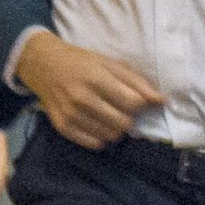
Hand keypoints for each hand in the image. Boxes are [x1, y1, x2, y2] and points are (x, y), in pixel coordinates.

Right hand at [15, 30, 169, 150]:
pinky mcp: (62, 127)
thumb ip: (136, 82)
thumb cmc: (81, 62)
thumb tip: (160, 100)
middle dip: (131, 118)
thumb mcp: (109, 63)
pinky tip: (98, 123)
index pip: (132, 103)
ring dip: (117, 128)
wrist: (43, 66)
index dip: (142, 105)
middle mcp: (82, 98)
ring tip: (110, 115)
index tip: (137, 100)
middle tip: (124, 110)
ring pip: (110, 136)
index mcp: (96, 78)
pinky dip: (101, 136)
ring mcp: (70, 114)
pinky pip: (93, 143)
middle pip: (123, 122)